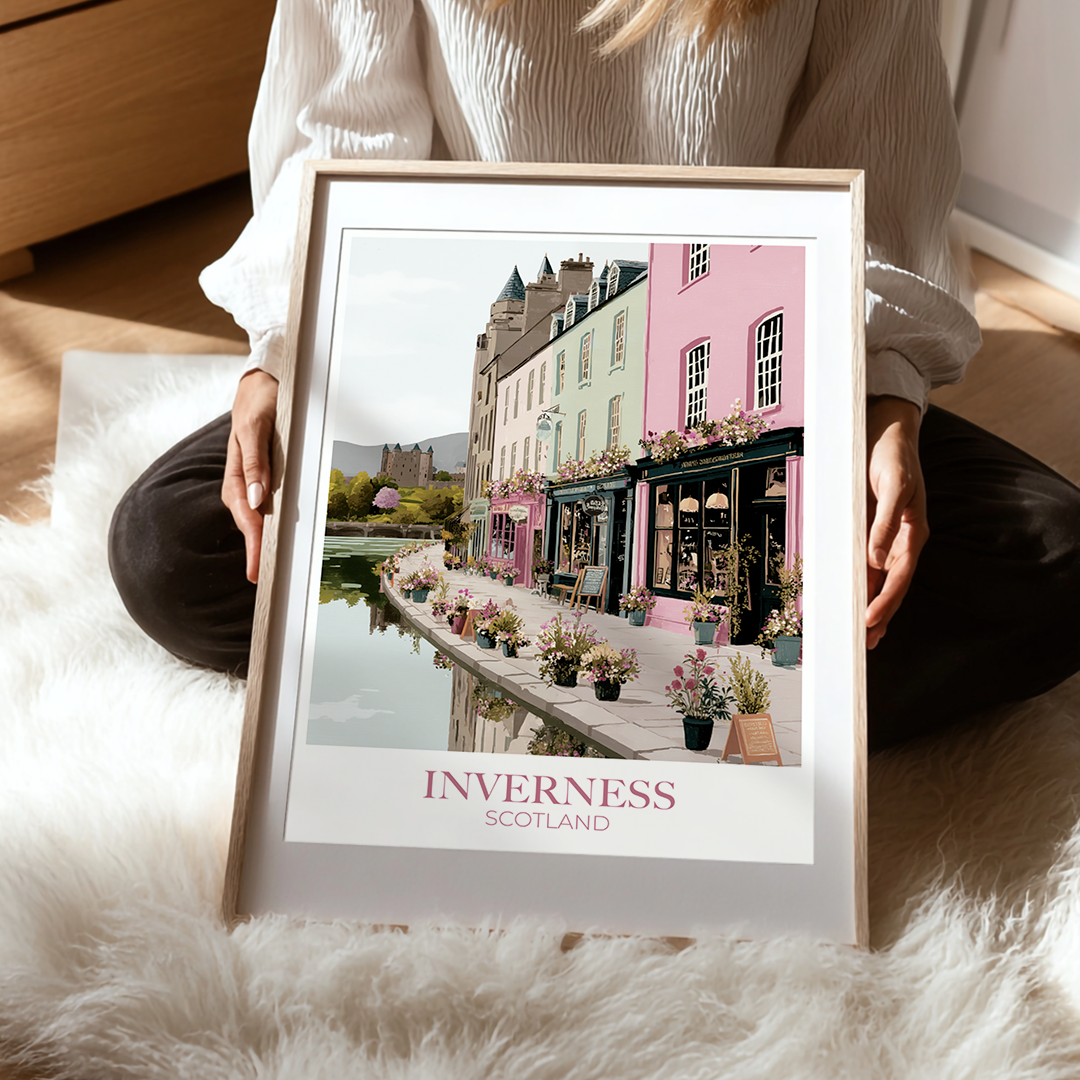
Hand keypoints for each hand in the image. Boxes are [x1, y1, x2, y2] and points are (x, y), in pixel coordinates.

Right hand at [222, 370, 278, 583]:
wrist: (264, 382)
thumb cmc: (259, 400)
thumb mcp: (256, 425)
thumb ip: (254, 460)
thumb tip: (256, 499)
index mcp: (238, 473)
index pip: (246, 516)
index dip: (252, 544)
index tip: (256, 570)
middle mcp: (245, 482)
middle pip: (251, 523)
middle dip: (257, 552)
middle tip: (265, 581)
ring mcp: (256, 481)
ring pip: (259, 518)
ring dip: (264, 542)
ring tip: (270, 569)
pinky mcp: (267, 478)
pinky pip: (270, 506)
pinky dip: (273, 524)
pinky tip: (280, 539)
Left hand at [865, 396, 928, 649]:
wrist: (887, 430)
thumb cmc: (893, 455)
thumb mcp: (894, 483)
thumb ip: (886, 521)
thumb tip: (876, 558)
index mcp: (913, 533)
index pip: (899, 577)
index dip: (885, 601)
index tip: (869, 621)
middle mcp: (902, 541)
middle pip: (890, 586)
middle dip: (879, 615)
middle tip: (864, 645)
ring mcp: (887, 538)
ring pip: (879, 581)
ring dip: (871, 606)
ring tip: (862, 636)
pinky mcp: (872, 531)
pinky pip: (866, 565)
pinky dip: (861, 585)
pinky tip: (854, 600)